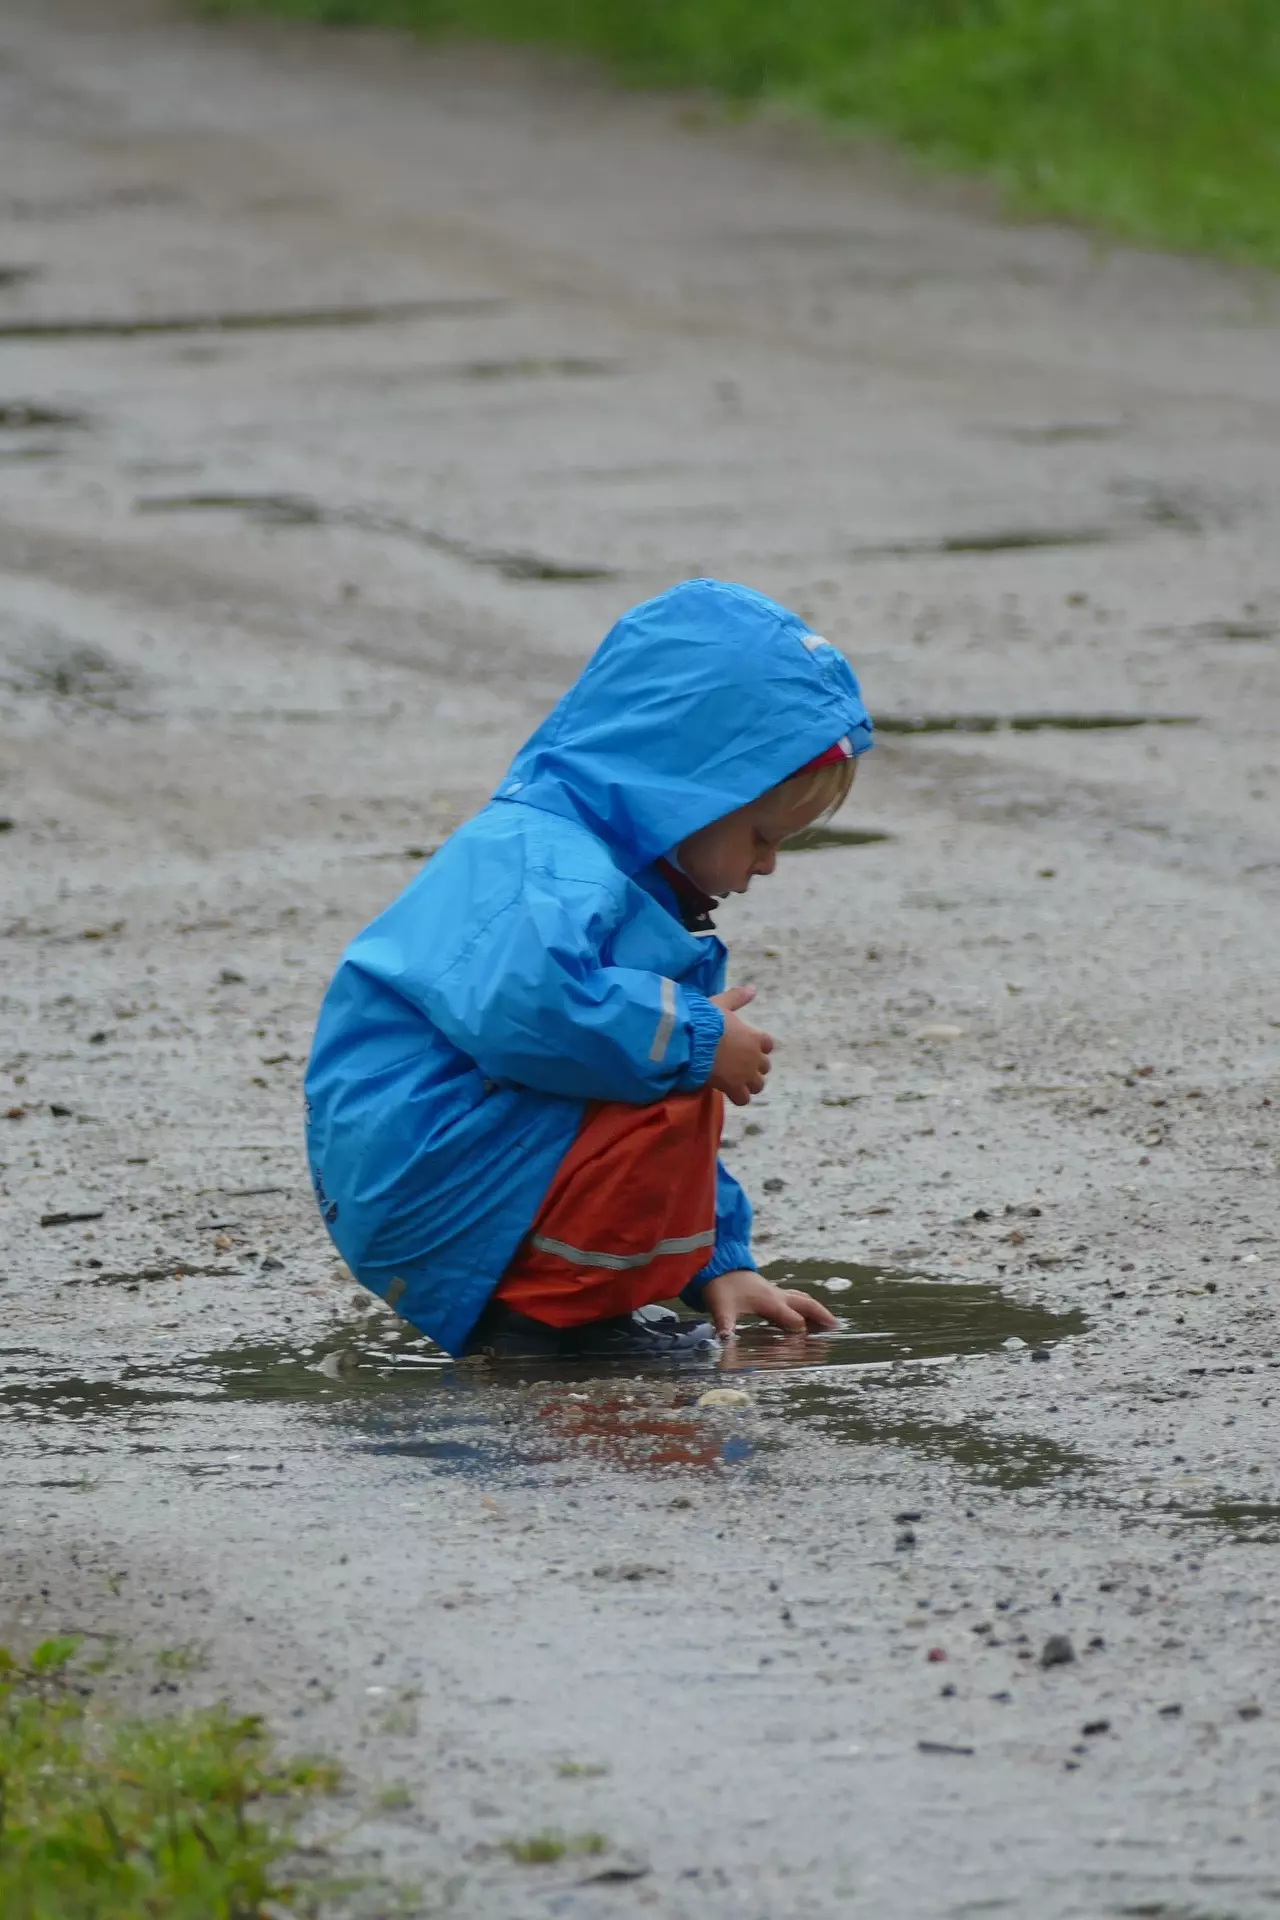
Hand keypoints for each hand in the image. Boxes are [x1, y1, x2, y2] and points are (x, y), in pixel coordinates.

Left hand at [702, 1268, 836, 1339]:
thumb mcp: (721, 1308)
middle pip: (805, 1303)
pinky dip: (804, 1304)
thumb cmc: (720, 1287)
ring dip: (815, 1308)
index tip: (803, 1349)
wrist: (716, 1264)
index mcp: (769, 1301)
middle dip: (821, 1315)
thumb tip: (725, 1341)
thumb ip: (725, 1326)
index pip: (793, 1320)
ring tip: (828, 1320)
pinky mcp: (770, 1290)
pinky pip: (794, 1297)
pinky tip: (803, 1311)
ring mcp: (775, 1291)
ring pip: (801, 1298)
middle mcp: (776, 1295)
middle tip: (835, 1326)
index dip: (799, 1334)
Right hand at [707, 984, 772, 1106]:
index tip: (746, 1046)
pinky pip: (743, 1099)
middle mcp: (754, 1057)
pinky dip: (738, 1096)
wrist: (692, 1041)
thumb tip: (753, 989)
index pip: (768, 1044)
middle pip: (765, 1067)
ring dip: (749, 1083)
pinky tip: (727, 1090)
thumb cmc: (705, 1020)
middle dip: (754, 1066)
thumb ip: (737, 997)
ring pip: (758, 1085)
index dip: (758, 1046)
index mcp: (755, 1036)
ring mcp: (746, 1074)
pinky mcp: (733, 1087)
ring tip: (735, 1080)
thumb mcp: (721, 1003)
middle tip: (738, 1064)